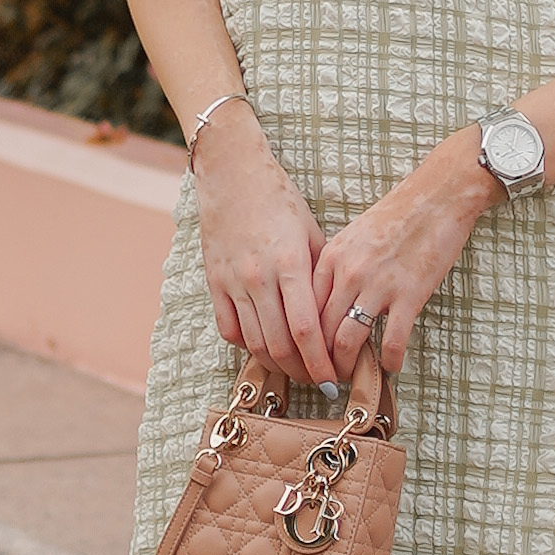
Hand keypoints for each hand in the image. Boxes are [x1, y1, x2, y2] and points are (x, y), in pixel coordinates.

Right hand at [192, 114, 335, 385]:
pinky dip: (247, 345)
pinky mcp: (213, 282)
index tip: (334, 378)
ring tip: (296, 369)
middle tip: (319, 380)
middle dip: (302, 371)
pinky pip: (228, 329)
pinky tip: (265, 345)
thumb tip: (340, 317)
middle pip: (279, 345)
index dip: (320, 361)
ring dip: (277, 364)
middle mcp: (258, 277)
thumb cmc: (281, 200)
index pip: (306, 329)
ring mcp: (232, 282)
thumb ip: (322, 277)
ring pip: (254, 343)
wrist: (233, 174)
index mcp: (290, 263)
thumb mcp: (313, 233)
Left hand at [310, 135, 494, 375]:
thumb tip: (324, 304)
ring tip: (350, 378)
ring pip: (347, 341)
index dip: (299, 340)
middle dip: (317, 362)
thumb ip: (335, 269)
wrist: (437, 197)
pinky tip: (392, 366)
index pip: (302, 309)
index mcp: (331, 258)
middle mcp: (349, 273)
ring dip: (346, 367)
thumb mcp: (352, 237)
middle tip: (323, 378)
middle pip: (319, 331)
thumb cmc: (397, 216)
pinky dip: (390, 361)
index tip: (302, 357)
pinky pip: (393, 340)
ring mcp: (379, 285)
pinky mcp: (410, 294)